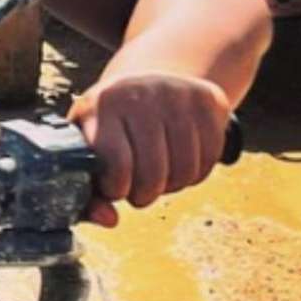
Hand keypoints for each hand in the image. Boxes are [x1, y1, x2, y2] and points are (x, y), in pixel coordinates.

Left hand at [69, 72, 231, 227]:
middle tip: (139, 190)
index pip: (116, 165)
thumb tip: (110, 221)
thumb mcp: (90, 148)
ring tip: (159, 175)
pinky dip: (197, 173)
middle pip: (153, 173)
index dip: (118, 189)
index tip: (116, 188)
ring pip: (184, 169)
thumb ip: (90, 192)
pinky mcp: (207, 97)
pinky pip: (210, 158)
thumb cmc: (111, 126)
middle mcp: (138, 93)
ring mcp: (176, 92)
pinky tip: (180, 161)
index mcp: (100, 105)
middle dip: (145, 195)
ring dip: (173, 186)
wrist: (148, 80)